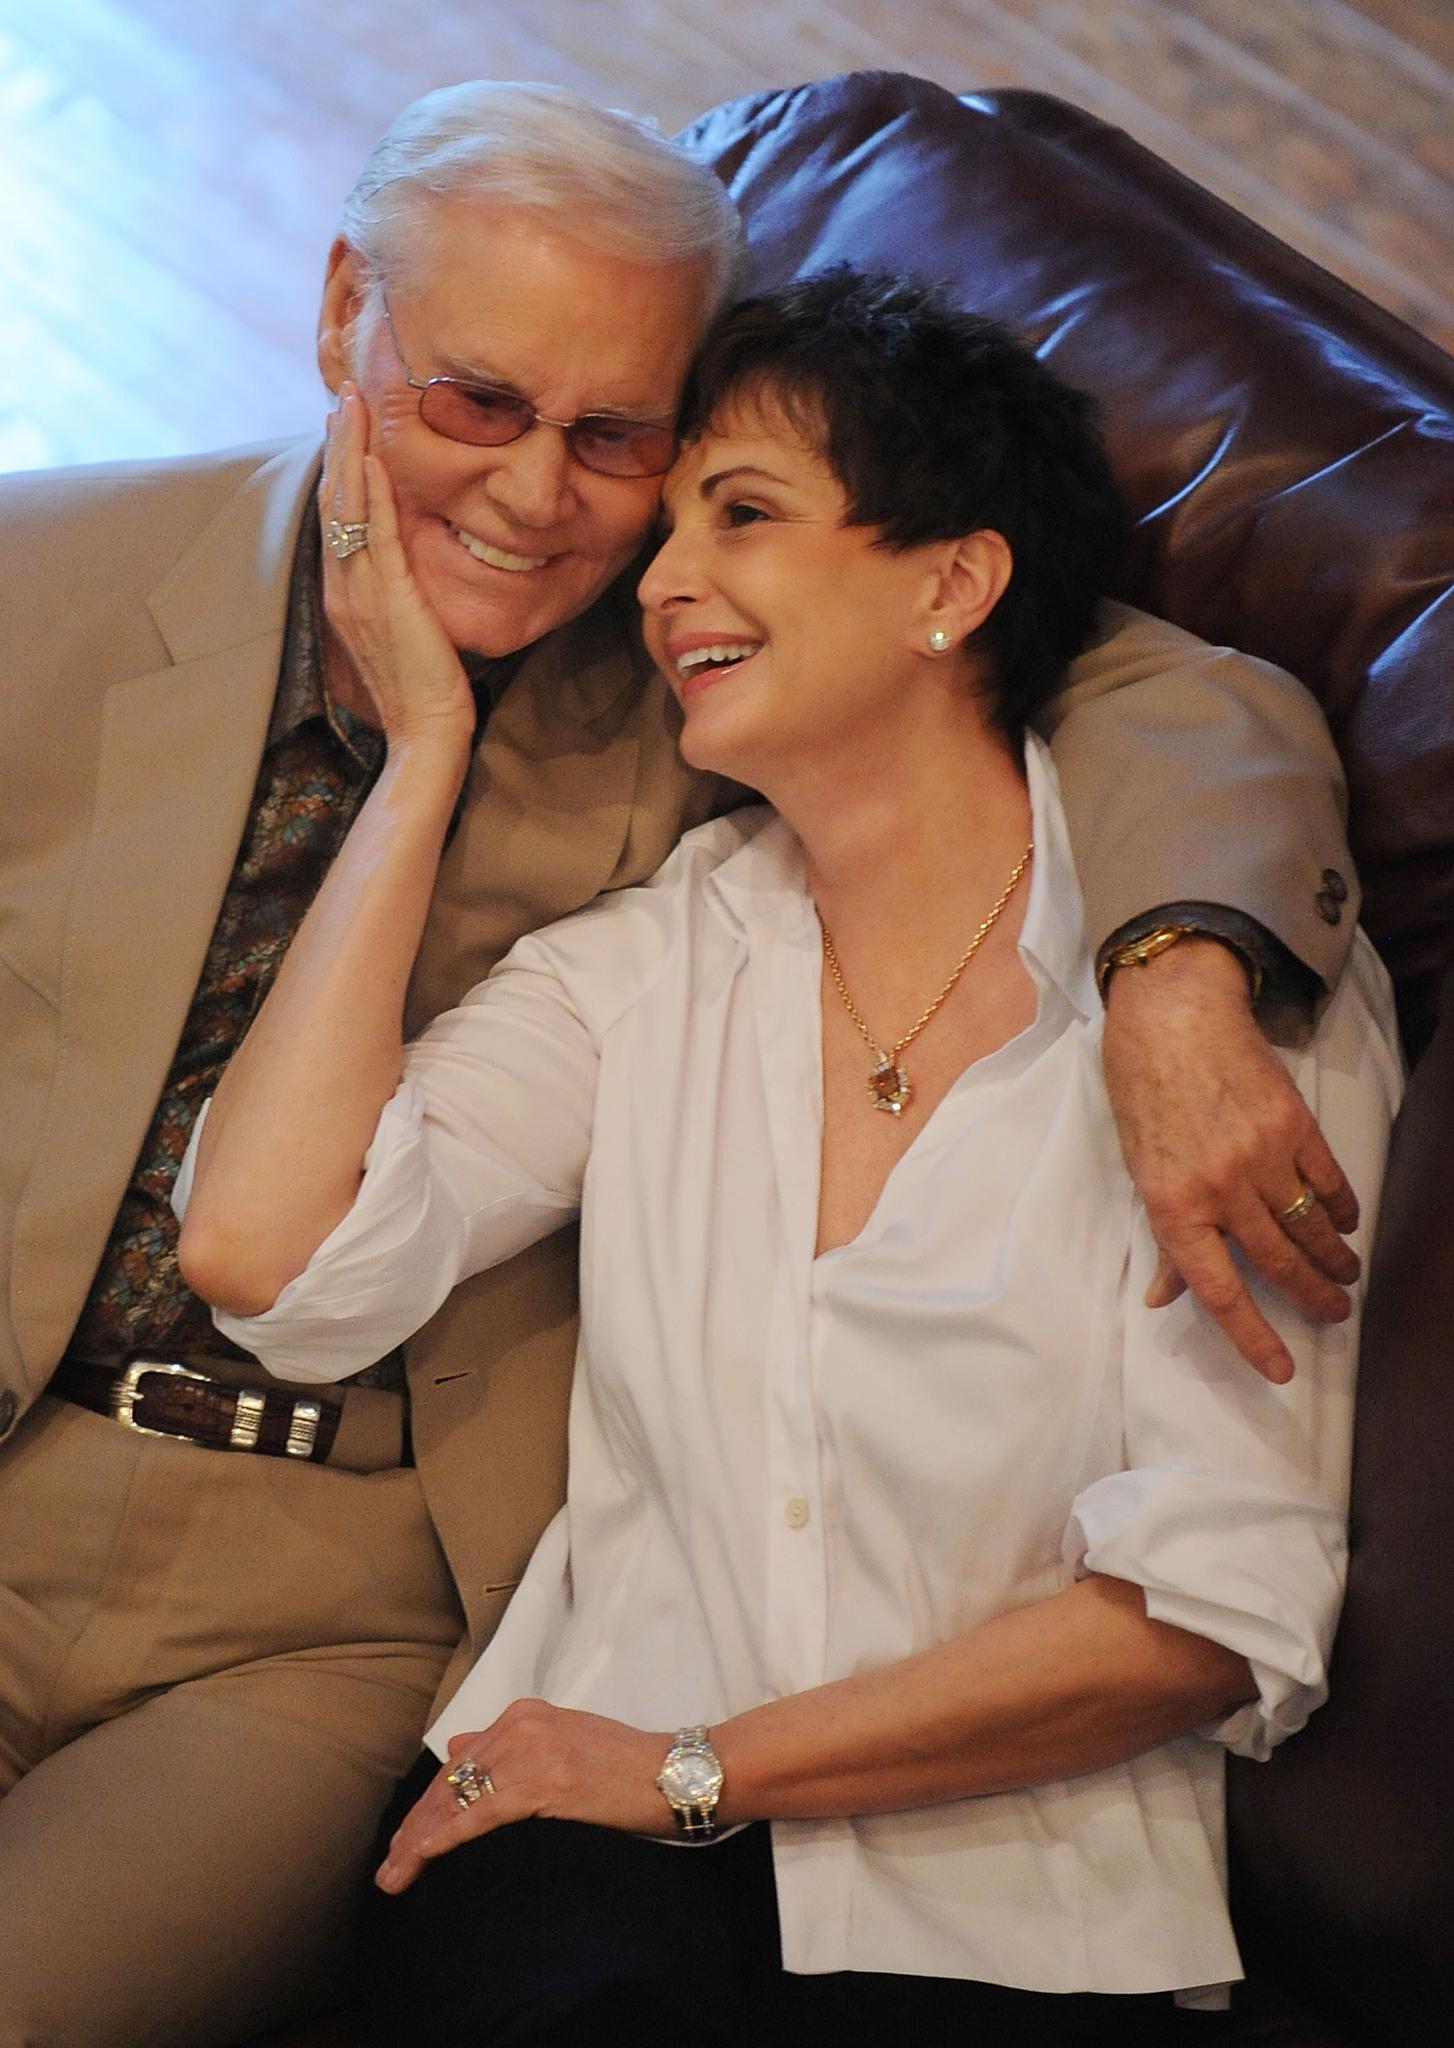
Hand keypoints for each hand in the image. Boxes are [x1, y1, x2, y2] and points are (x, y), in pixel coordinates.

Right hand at [319, 383, 475, 746]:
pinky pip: (377, 533)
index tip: (341, 426)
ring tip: (350, 403)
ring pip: (348, 506)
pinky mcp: (389, 596)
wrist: (425, 732)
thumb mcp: (403, 632)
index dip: (337, 469)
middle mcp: (343, 587)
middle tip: (341, 394)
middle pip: (333, 500)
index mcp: (344, 594)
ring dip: (348, 450)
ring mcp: (361, 591)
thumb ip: (395, 597)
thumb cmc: (422, 691)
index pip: (336, 518)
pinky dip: (373, 492)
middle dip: (336, 444)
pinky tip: (373, 456)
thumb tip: (404, 572)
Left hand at [374, 1700, 671, 1894]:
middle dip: (414, 1829)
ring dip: (420, 1842)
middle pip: (451, 1783)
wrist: (676, 1771)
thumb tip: (458, 1750)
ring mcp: (535, 1751)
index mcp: (524, 1714)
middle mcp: (523, 1725)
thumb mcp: (563, 1740)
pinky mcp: (549, 1782)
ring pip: (459, 1800)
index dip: (426, 1807)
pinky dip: (447, 1837)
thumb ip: (511, 1745)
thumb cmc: (625, 1765)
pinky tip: (424, 1858)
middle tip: (388, 1870)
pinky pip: (483, 1813)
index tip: (404, 1843)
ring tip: (396, 1878)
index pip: (459, 1765)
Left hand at [1102, 938, 1358, 1383]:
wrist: (1172, 1014)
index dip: (1252, 1337)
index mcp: (1171, 1204)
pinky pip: (1327, 1182)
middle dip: (1311, 1297)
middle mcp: (1220, 1188)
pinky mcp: (1294, 1125)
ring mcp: (1262, 1156)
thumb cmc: (1141, 1089)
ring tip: (1346, 1277)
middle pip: (1277, 1263)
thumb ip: (1161, 1236)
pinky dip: (1341, 1208)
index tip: (1282, 1369)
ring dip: (1332, 1258)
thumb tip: (1163, 1297)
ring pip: (1309, 1227)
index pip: (1216, 1290)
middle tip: (1334, 1315)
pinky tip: (1346, 1222)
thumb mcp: (1138, 1166)